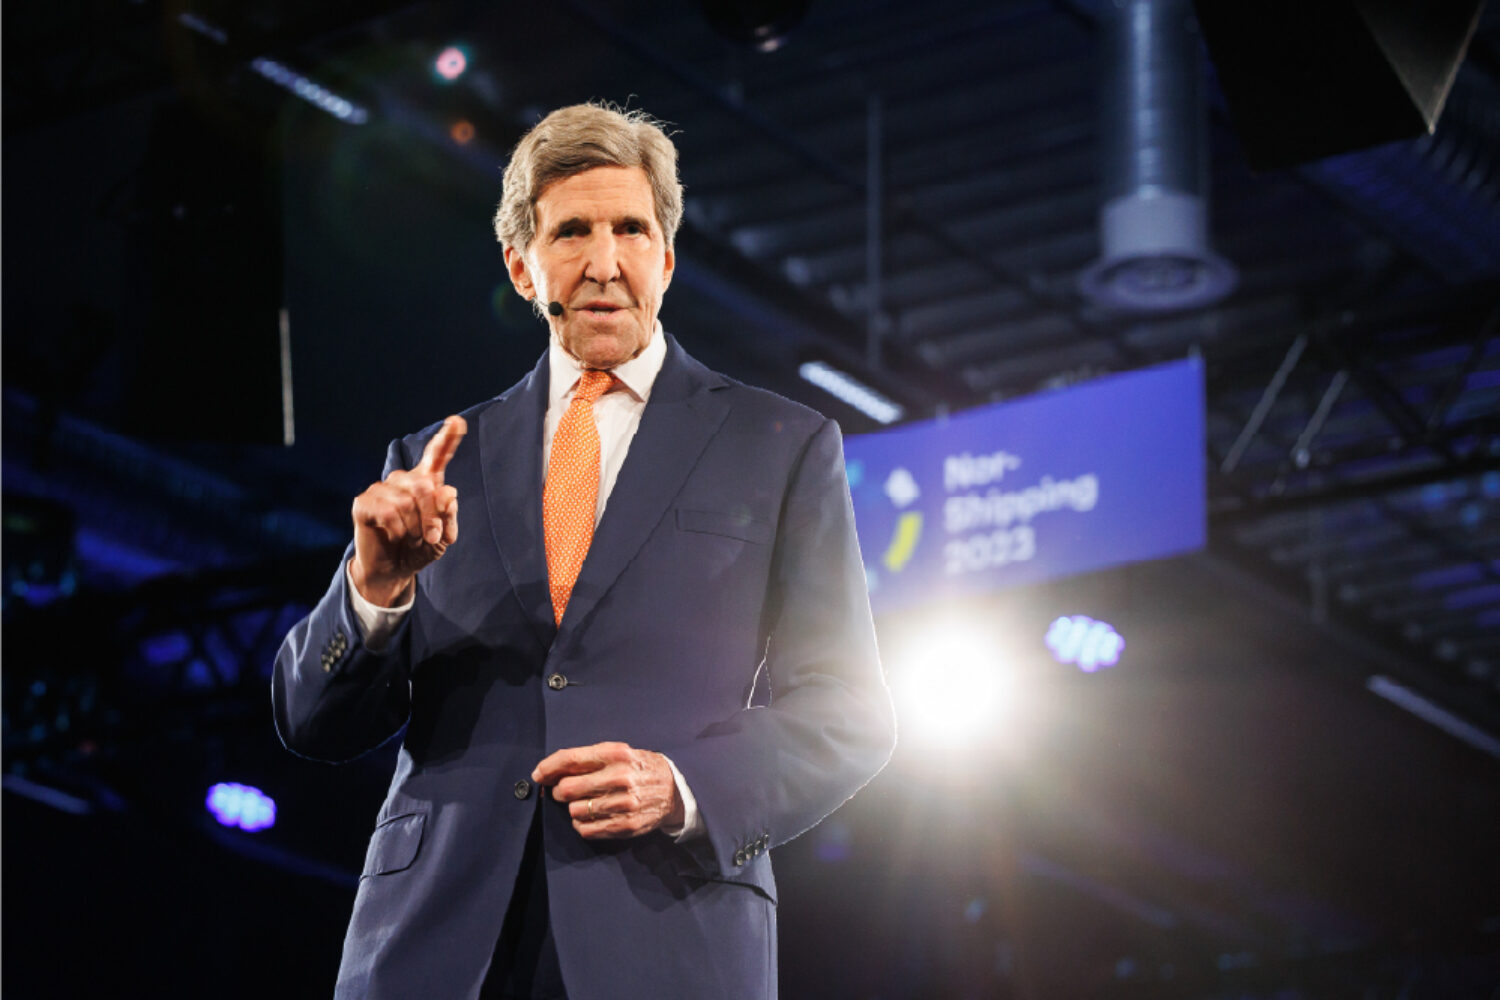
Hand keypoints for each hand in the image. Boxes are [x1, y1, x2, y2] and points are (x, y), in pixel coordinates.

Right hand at [350, 415, 466, 606]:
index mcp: (426, 482)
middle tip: (435, 538)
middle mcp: (403, 480)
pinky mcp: (363, 502)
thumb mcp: (443, 537)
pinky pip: (388, 511)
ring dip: (416, 527)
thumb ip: (448, 516)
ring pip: (407, 501)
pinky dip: (398, 529)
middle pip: (424, 486)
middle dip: (434, 516)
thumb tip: (448, 492)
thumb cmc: (419, 548)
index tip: (457, 421)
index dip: (447, 438)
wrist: (392, 570)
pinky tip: (395, 536)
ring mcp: (381, 489)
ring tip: (414, 539)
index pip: (437, 455)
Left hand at [532, 742, 685, 839]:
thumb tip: (548, 772)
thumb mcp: (618, 752)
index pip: (570, 759)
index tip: (539, 775)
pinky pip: (585, 829)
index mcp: (615, 754)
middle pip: (567, 789)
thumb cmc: (638, 768)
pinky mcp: (625, 825)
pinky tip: (591, 817)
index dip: (548, 768)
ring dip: (573, 808)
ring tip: (585, 803)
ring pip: (574, 811)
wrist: (673, 789)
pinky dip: (581, 824)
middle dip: (560, 791)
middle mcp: (619, 777)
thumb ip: (587, 759)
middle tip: (566, 791)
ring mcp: (623, 803)